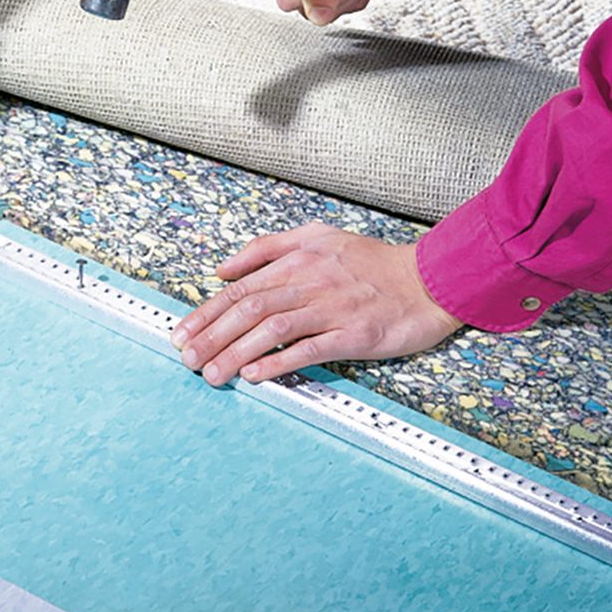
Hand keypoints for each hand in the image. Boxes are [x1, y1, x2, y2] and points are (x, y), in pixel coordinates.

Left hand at [170, 223, 462, 384]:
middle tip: (187, 359)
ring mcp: (332, 307)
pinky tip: (255, 374)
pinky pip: (310, 348)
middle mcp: (309, 281)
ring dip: (236, 352)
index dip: (206, 312)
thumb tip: (222, 269)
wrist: (430, 279)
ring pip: (272, 328)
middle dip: (211, 335)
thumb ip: (267, 248)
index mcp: (297, 259)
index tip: (181, 333)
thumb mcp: (316, 237)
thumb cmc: (370, 262)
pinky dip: (279, 361)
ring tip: (212, 373)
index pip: (239, 288)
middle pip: (248, 308)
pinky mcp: (354, 333)